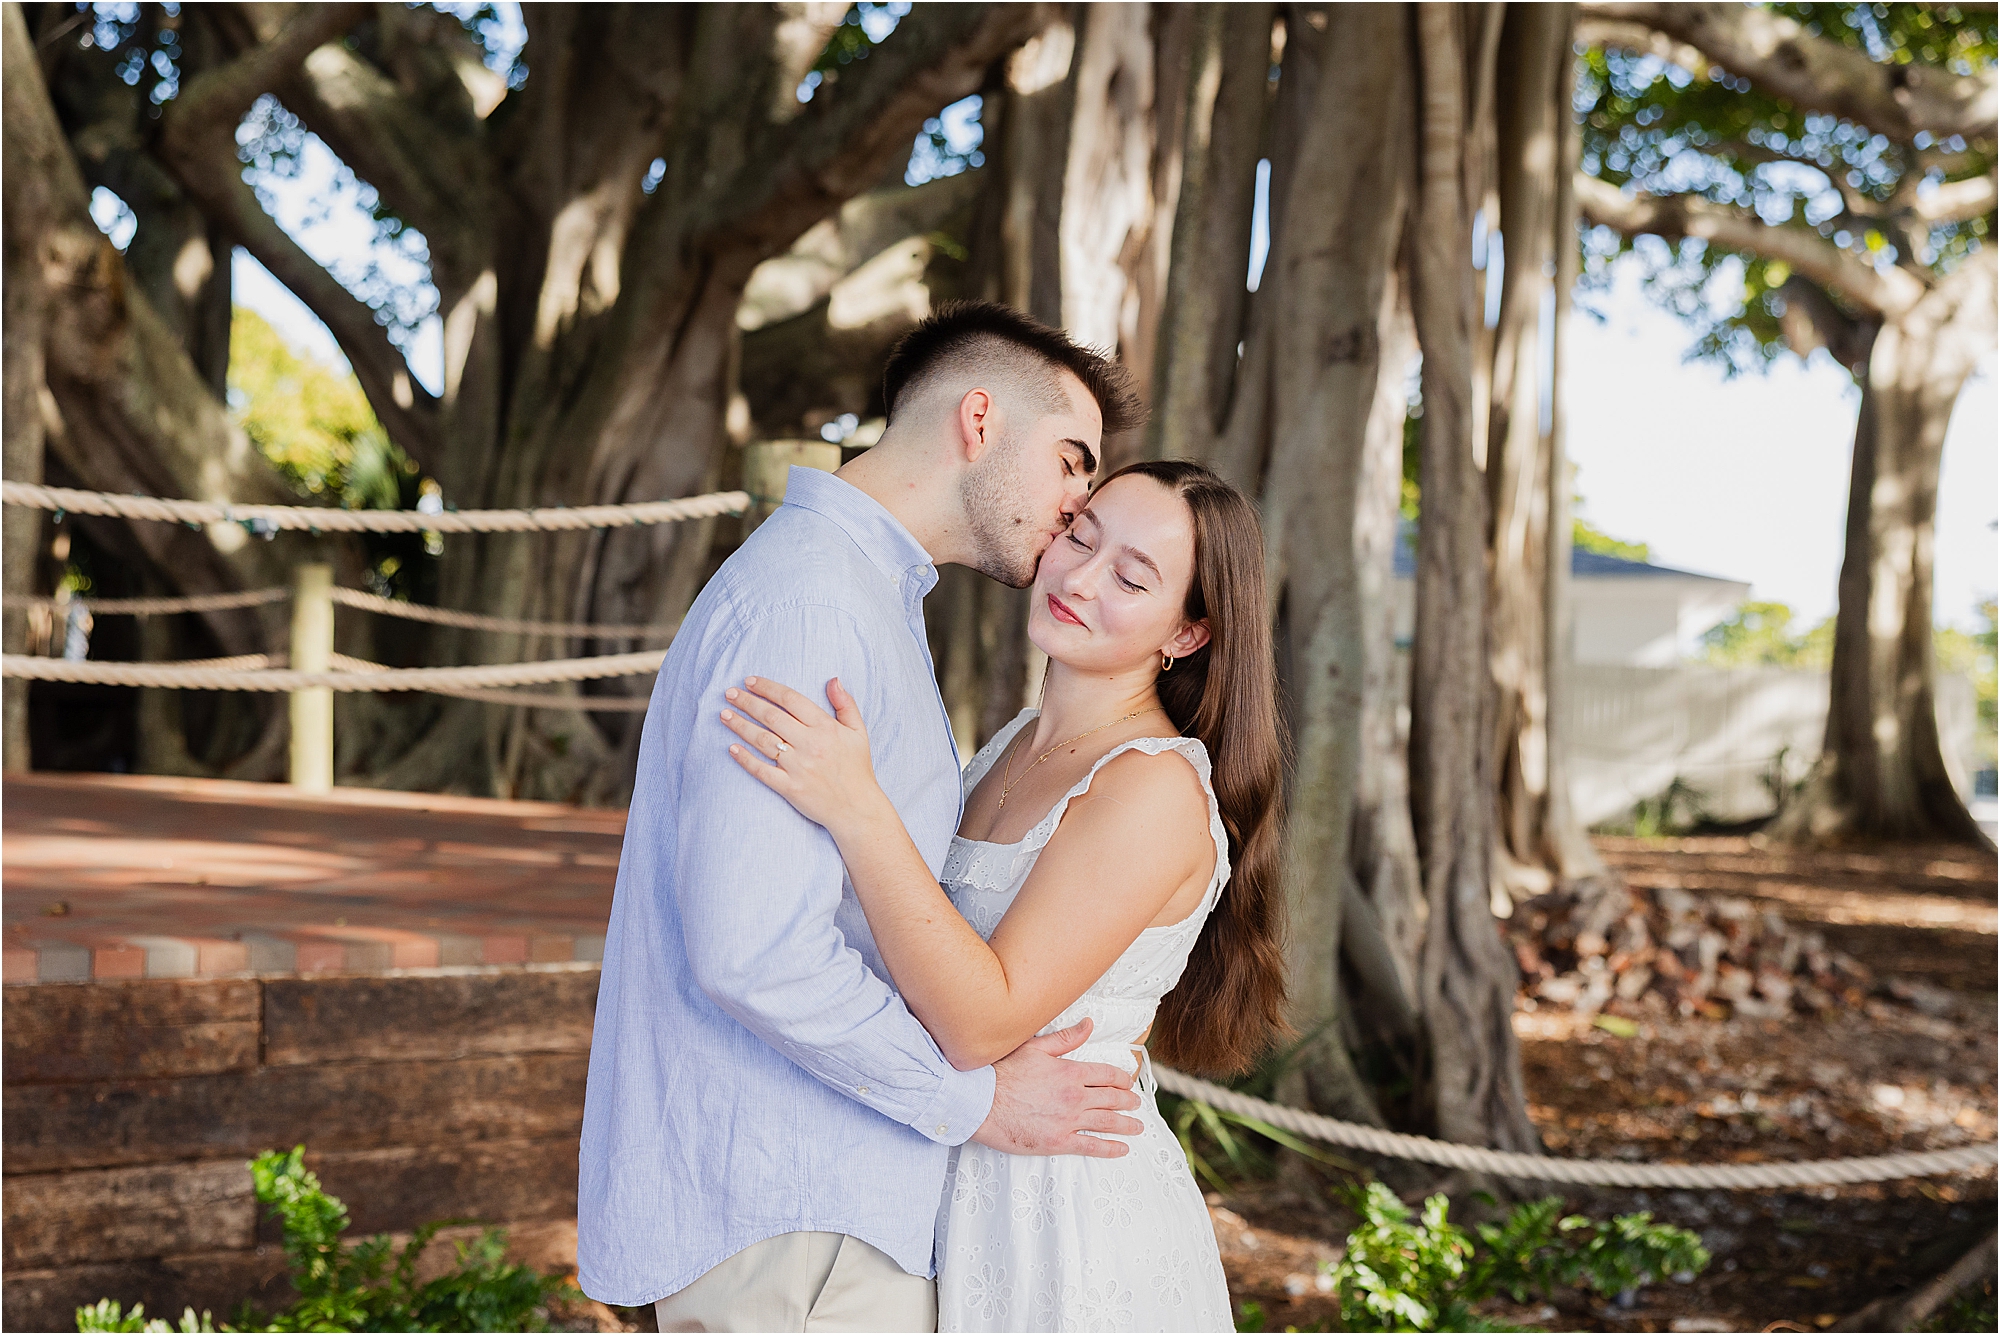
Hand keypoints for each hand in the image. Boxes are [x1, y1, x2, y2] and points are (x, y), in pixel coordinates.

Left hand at [722, 676, 885, 833]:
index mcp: (826, 728)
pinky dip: (745, 759)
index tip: (750, 681)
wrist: (858, 809)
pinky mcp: (790, 788)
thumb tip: (833, 679)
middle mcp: (810, 745)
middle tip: (730, 693)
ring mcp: (798, 767)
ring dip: (740, 726)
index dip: (768, 688)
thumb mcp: (859, 732)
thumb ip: (845, 704)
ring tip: (724, 715)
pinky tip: (731, 748)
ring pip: (763, 741)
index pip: (790, 700)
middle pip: (771, 717)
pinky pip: (762, 771)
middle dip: (747, 702)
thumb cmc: (857, 768)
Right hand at [971, 1017, 1145, 1157]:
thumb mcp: (1035, 1047)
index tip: (1128, 1083)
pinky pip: (1091, 1145)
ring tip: (1138, 1127)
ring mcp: (1068, 1120)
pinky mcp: (1058, 1141)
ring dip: (1127, 1125)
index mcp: (1070, 1071)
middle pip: (1112, 1098)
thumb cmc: (1002, 1072)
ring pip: (1108, 1122)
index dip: (1122, 1079)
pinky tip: (1122, 1149)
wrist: (980, 1101)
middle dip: (1128, 1101)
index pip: (1107, 1074)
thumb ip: (1065, 1038)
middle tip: (1137, 1104)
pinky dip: (1110, 1148)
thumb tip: (1089, 1024)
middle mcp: (1074, 1096)